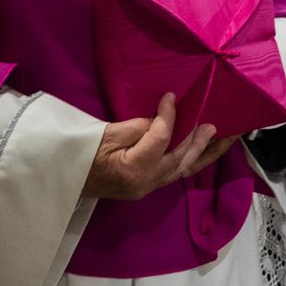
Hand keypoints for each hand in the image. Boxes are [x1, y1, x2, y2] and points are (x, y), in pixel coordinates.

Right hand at [82, 94, 235, 200]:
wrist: (63, 177)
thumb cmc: (80, 152)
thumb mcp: (107, 133)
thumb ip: (138, 128)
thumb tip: (161, 122)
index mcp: (133, 169)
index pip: (160, 139)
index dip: (169, 116)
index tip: (171, 97)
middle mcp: (145, 182)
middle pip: (180, 160)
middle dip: (200, 142)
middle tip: (216, 126)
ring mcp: (146, 188)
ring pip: (181, 171)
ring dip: (203, 155)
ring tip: (222, 141)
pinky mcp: (145, 186)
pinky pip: (173, 173)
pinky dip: (188, 161)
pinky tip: (199, 151)